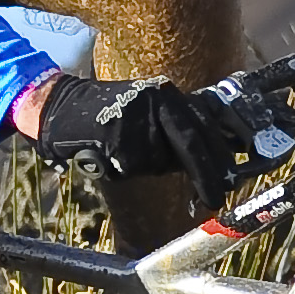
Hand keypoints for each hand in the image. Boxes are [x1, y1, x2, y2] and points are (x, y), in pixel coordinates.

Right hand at [16, 73, 261, 187]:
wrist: (63, 109)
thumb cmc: (112, 115)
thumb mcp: (150, 111)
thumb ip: (179, 129)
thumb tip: (216, 161)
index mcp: (167, 94)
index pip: (203, 128)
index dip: (219, 157)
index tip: (230, 179)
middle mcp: (156, 101)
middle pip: (191, 145)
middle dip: (206, 175)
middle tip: (216, 199)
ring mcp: (137, 118)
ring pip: (160, 161)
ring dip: (150, 167)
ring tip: (126, 152)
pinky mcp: (117, 136)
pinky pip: (135, 167)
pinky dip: (128, 168)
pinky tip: (113, 154)